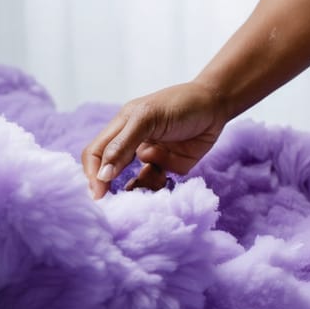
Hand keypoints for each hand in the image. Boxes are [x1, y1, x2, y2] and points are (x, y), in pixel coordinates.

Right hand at [81, 81, 227, 198]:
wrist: (216, 105)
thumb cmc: (180, 104)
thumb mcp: (147, 119)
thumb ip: (123, 145)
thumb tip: (103, 174)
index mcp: (120, 128)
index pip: (95, 153)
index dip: (92, 173)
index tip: (97, 195)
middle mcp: (132, 144)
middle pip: (112, 171)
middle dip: (112, 188)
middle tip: (115, 204)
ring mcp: (152, 157)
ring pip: (135, 182)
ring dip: (138, 188)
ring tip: (150, 180)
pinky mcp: (171, 167)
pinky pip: (157, 184)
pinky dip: (156, 186)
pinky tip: (163, 177)